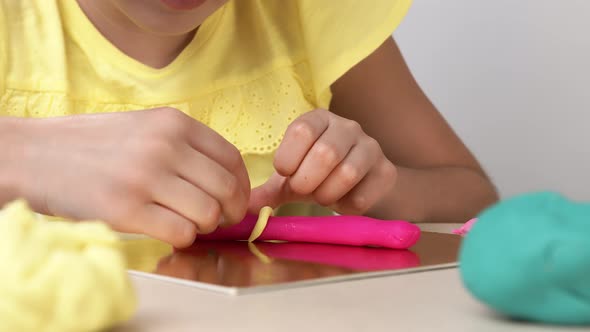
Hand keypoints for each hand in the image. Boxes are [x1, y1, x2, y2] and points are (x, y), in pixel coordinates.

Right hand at [12, 108, 249, 246]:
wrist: (37, 154)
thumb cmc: (96, 145)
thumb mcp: (146, 127)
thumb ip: (187, 147)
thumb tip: (229, 181)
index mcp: (174, 123)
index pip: (232, 159)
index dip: (241, 186)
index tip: (235, 200)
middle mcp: (165, 146)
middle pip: (227, 189)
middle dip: (229, 211)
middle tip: (216, 219)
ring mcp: (145, 178)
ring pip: (208, 214)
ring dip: (203, 226)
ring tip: (185, 222)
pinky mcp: (126, 210)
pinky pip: (181, 233)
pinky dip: (182, 238)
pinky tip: (166, 230)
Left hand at [249, 109, 396, 214]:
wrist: (364, 184)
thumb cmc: (320, 176)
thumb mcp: (292, 178)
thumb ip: (268, 190)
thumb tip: (242, 208)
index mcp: (319, 120)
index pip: (302, 130)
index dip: (289, 158)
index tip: (286, 174)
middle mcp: (347, 127)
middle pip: (325, 152)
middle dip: (307, 181)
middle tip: (303, 190)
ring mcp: (371, 147)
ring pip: (347, 173)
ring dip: (327, 194)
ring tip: (323, 196)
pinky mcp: (386, 172)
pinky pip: (363, 195)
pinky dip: (346, 206)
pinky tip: (344, 201)